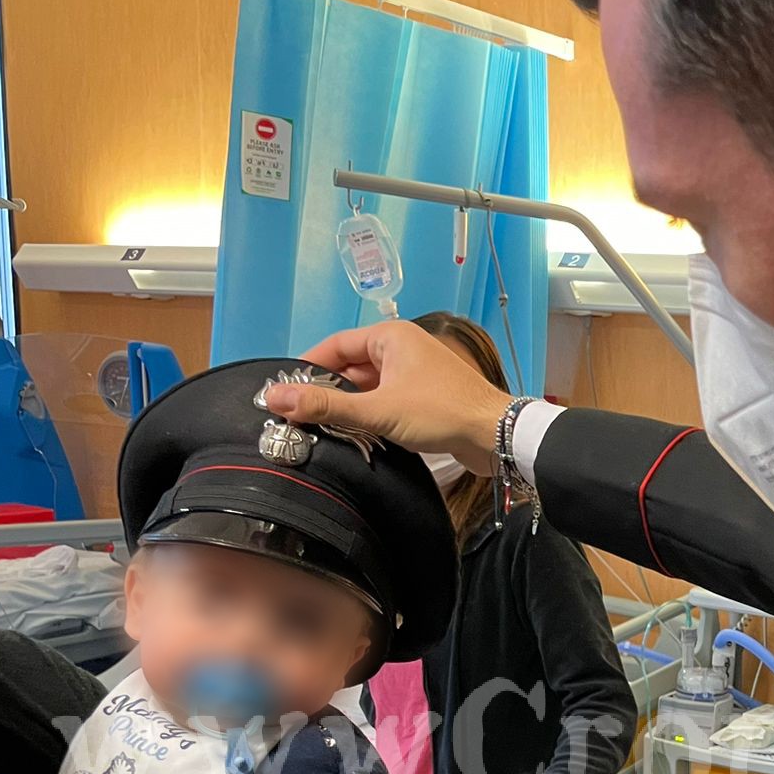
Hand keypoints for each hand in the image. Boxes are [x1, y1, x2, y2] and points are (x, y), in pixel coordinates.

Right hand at [266, 320, 511, 470]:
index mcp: (391, 336)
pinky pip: (388, 401)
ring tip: (322, 430)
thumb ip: (326, 405)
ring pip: (370, 388)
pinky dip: (372, 416)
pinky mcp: (427, 398)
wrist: (498, 436)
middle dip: (328, 391)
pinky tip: (357, 436)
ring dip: (350, 407)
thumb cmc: (440, 413)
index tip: (283, 391)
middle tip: (298, 416)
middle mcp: (403, 348)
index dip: (307, 367)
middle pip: (351, 367)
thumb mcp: (377, 410)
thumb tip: (274, 397)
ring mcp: (416, 373)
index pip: (335, 345)